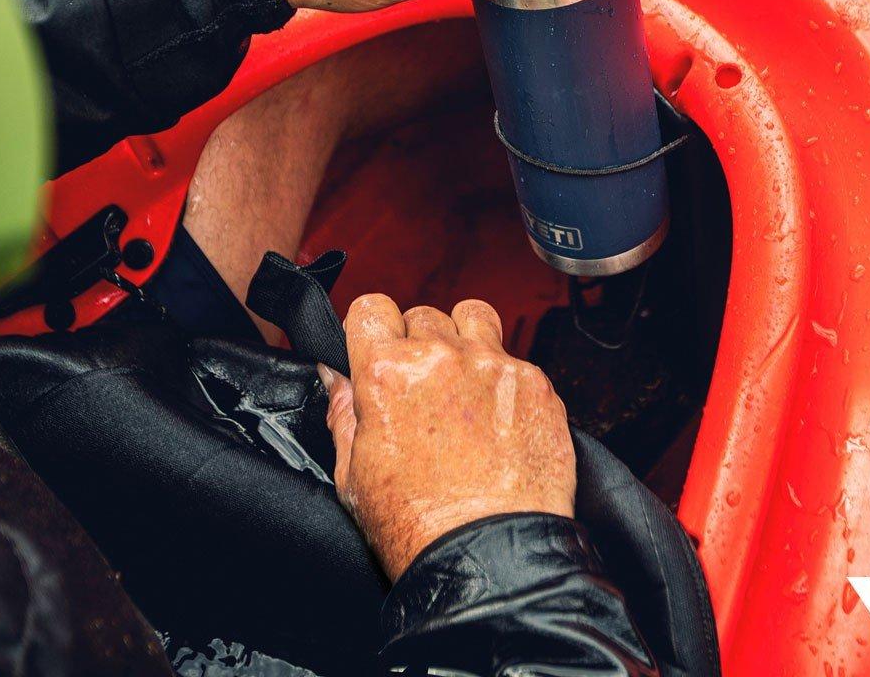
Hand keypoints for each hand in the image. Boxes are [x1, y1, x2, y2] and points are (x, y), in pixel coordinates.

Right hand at [320, 294, 575, 580]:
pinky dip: (504, 378)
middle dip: (418, 344)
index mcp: (387, 373)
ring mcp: (493, 365)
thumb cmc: (419, 528)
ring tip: (463, 380)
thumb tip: (335, 377)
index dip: (371, 328)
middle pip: (422, 315)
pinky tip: (498, 417)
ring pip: (474, 316)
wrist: (490, 561)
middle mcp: (441, 357)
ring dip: (465, 338)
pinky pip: (515, 357)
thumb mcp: (353, 476)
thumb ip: (343, 413)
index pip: (371, 307)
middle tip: (421, 386)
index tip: (377, 347)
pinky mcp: (535, 383)